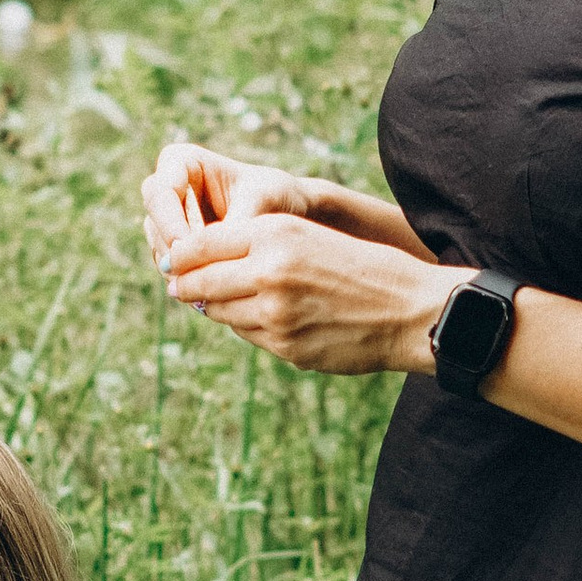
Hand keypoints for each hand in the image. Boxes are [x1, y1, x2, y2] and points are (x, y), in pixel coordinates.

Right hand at [142, 136, 322, 277]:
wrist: (288, 214)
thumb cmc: (276, 194)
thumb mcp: (263, 198)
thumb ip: (237, 220)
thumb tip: (212, 251)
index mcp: (181, 162)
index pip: (160, 191)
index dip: (168, 220)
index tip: (186, 244)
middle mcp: (168, 189)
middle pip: (153, 222)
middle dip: (172, 249)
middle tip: (192, 273)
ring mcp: (169, 220)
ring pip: (159, 248)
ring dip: (178, 269)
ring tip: (205, 285)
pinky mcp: (177, 248)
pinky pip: (172, 267)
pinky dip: (187, 279)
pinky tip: (208, 291)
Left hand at [163, 213, 472, 380]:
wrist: (409, 310)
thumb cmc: (358, 266)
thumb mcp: (307, 236)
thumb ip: (253, 243)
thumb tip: (189, 263)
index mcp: (275, 234)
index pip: (198, 246)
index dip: (178, 255)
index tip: (171, 260)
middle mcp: (270, 271)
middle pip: (197, 283)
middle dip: (184, 285)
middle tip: (178, 286)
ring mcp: (275, 314)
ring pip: (218, 312)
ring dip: (216, 307)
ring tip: (226, 299)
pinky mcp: (284, 347)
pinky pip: (247, 336)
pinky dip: (247, 327)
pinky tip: (266, 318)